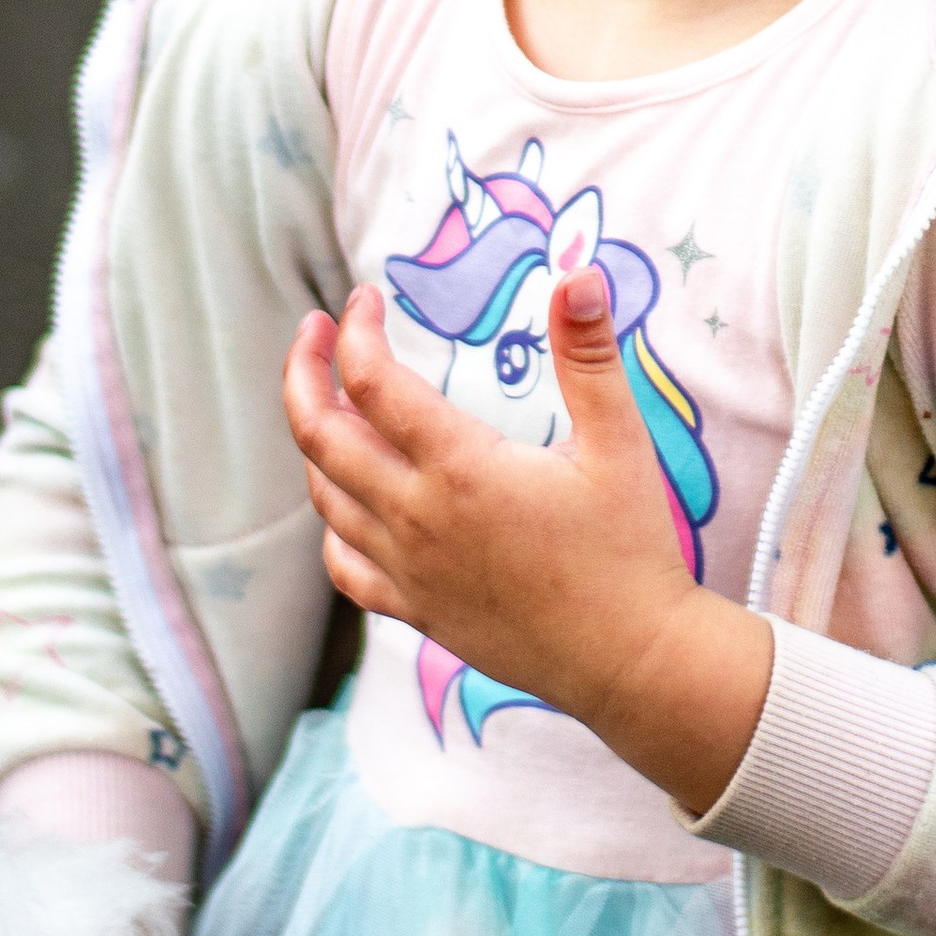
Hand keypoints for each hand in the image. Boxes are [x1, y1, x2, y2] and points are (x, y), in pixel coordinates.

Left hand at [283, 271, 771, 816]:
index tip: (366, 297)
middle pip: (320, 435)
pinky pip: (344, 566)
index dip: (355, 330)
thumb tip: (579, 274)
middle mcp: (418, 520)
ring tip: (328, 398)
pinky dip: (332, 521)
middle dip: (304, 371)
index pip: (371, 382)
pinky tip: (346, 500)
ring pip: (325, 497)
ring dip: (314, 438)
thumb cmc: (631, 548)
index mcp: (461, 469)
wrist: (631, 661)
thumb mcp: (620, 441)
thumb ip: (589, 354)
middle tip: (314, 329)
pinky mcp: (418, 613)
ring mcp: (411, 572)